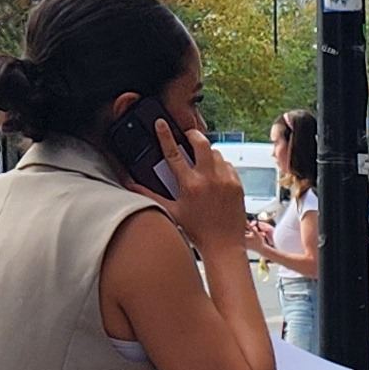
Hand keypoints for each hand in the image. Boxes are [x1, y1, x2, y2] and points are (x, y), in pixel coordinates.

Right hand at [158, 116, 248, 260]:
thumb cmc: (197, 232)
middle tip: (187, 137)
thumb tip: (131, 186)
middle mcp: (209, 179)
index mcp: (190, 185)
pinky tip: (214, 175)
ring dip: (207, 153)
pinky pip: (228, 165)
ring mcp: (226, 180)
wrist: (224, 246)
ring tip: (201, 162)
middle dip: (193, 135)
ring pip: (216, 152)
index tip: (161, 123)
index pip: (174, 153)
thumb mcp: (171, 212)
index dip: (165, 135)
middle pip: (201, 143)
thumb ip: (150, 196)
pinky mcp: (237, 184)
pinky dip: (220, 165)